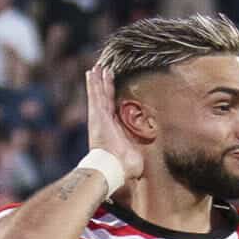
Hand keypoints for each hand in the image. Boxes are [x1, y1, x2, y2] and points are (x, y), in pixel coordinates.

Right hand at [85, 67, 143, 182]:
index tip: (111, 90)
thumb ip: (141, 158)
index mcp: (114, 130)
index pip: (113, 110)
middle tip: (104, 72)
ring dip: (98, 81)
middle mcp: (105, 122)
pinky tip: (92, 73)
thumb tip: (147, 169)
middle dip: (104, 86)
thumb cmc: (124, 168)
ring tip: (97, 68)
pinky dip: (93, 84)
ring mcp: (100, 117)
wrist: (112, 168)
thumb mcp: (138, 159)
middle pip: (104, 99)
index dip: (112, 99)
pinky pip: (95, 95)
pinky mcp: (97, 114)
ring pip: (99, 94)